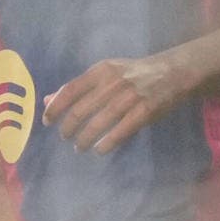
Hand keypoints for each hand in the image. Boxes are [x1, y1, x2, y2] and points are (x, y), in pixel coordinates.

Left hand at [42, 55, 188, 153]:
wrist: (172, 72)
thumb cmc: (133, 74)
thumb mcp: (105, 73)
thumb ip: (78, 87)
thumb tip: (47, 100)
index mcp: (100, 71)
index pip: (70, 91)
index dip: (55, 109)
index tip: (47, 122)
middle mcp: (112, 83)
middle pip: (80, 111)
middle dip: (68, 128)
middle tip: (65, 138)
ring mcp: (129, 97)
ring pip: (98, 124)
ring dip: (84, 139)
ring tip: (80, 147)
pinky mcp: (144, 111)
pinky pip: (120, 131)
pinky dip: (107, 143)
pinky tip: (99, 150)